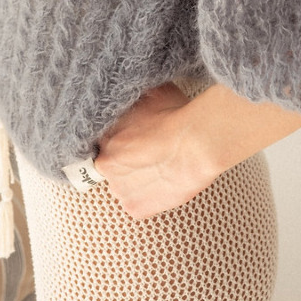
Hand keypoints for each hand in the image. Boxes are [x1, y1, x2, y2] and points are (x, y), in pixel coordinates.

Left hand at [94, 82, 219, 219]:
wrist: (197, 144)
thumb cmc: (176, 115)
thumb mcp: (151, 93)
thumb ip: (134, 98)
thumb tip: (132, 92)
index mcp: (103, 135)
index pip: (104, 141)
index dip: (122, 140)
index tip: (136, 139)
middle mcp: (105, 164)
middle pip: (112, 165)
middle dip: (126, 161)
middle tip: (149, 154)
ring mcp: (119, 189)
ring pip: (124, 186)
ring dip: (136, 180)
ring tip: (158, 170)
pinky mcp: (135, 209)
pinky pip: (137, 204)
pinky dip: (148, 198)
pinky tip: (163, 184)